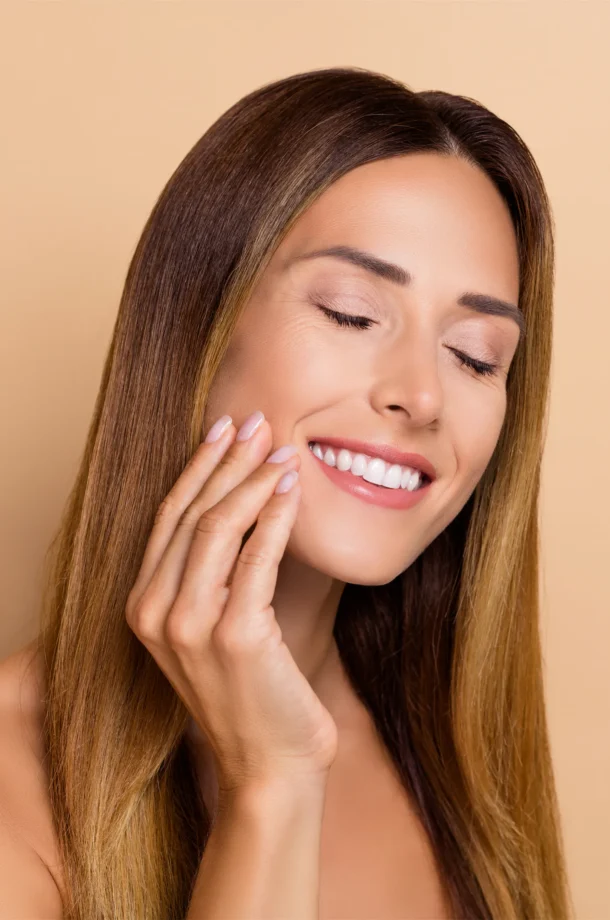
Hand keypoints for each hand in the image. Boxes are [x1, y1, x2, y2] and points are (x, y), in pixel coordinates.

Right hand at [125, 414, 338, 795]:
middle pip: (189, 513)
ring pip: (216, 526)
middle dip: (226, 461)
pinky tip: (293, 492)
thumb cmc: (252, 692)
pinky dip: (275, 518)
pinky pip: (255, 557)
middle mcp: (155, 611)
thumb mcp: (217, 626)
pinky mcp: (234, 635)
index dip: (197, 468)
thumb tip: (246, 500)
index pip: (168, 518)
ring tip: (283, 453)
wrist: (268, 765)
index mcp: (143, 605)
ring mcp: (189, 625)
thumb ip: (216, 573)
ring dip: (253, 481)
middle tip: (257, 423)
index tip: (225, 430)